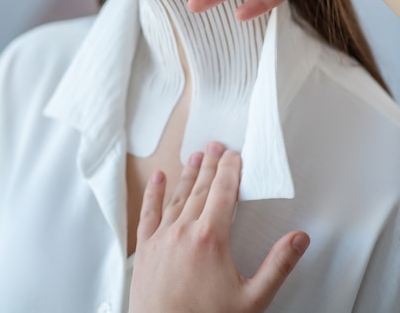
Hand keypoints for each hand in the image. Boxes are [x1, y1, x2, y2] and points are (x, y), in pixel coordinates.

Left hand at [129, 143, 309, 312]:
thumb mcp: (252, 299)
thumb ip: (277, 265)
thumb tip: (299, 239)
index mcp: (210, 238)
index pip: (223, 192)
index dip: (231, 170)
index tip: (235, 155)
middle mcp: (184, 231)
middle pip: (201, 188)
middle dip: (211, 165)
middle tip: (217, 146)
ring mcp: (162, 238)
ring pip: (177, 196)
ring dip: (188, 174)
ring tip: (196, 156)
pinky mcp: (145, 249)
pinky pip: (148, 213)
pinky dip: (153, 193)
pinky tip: (158, 178)